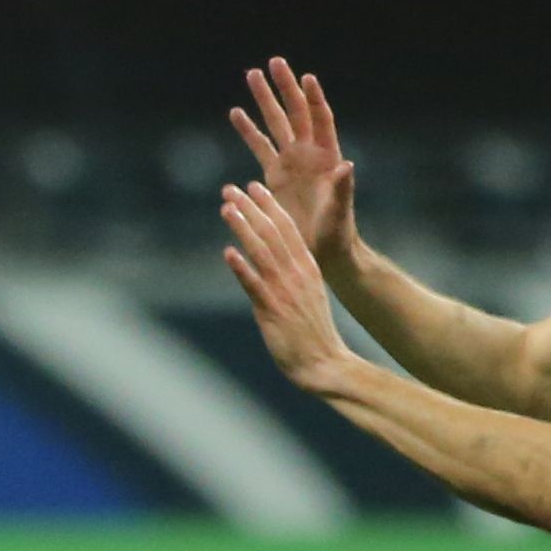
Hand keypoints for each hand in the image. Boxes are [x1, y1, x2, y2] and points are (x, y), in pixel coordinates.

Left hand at [221, 180, 358, 393]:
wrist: (325, 363)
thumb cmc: (313, 332)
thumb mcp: (307, 293)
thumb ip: (291, 274)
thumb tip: (271, 261)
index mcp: (307, 267)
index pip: (287, 228)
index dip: (269, 205)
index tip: (254, 186)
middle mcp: (296, 273)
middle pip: (272, 232)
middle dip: (250, 207)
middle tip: (230, 188)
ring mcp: (284, 290)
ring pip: (261, 251)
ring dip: (243, 228)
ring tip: (225, 209)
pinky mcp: (272, 310)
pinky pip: (254, 285)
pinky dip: (241, 268)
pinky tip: (228, 253)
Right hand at [229, 56, 361, 267]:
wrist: (323, 249)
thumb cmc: (337, 232)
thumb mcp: (340, 211)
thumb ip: (342, 188)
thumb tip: (346, 165)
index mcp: (327, 156)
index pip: (320, 120)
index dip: (314, 99)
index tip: (306, 77)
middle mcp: (309, 153)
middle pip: (295, 112)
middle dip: (284, 88)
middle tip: (274, 62)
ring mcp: (291, 162)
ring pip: (275, 123)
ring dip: (264, 100)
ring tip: (252, 74)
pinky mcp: (275, 175)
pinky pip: (259, 147)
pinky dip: (248, 130)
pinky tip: (236, 112)